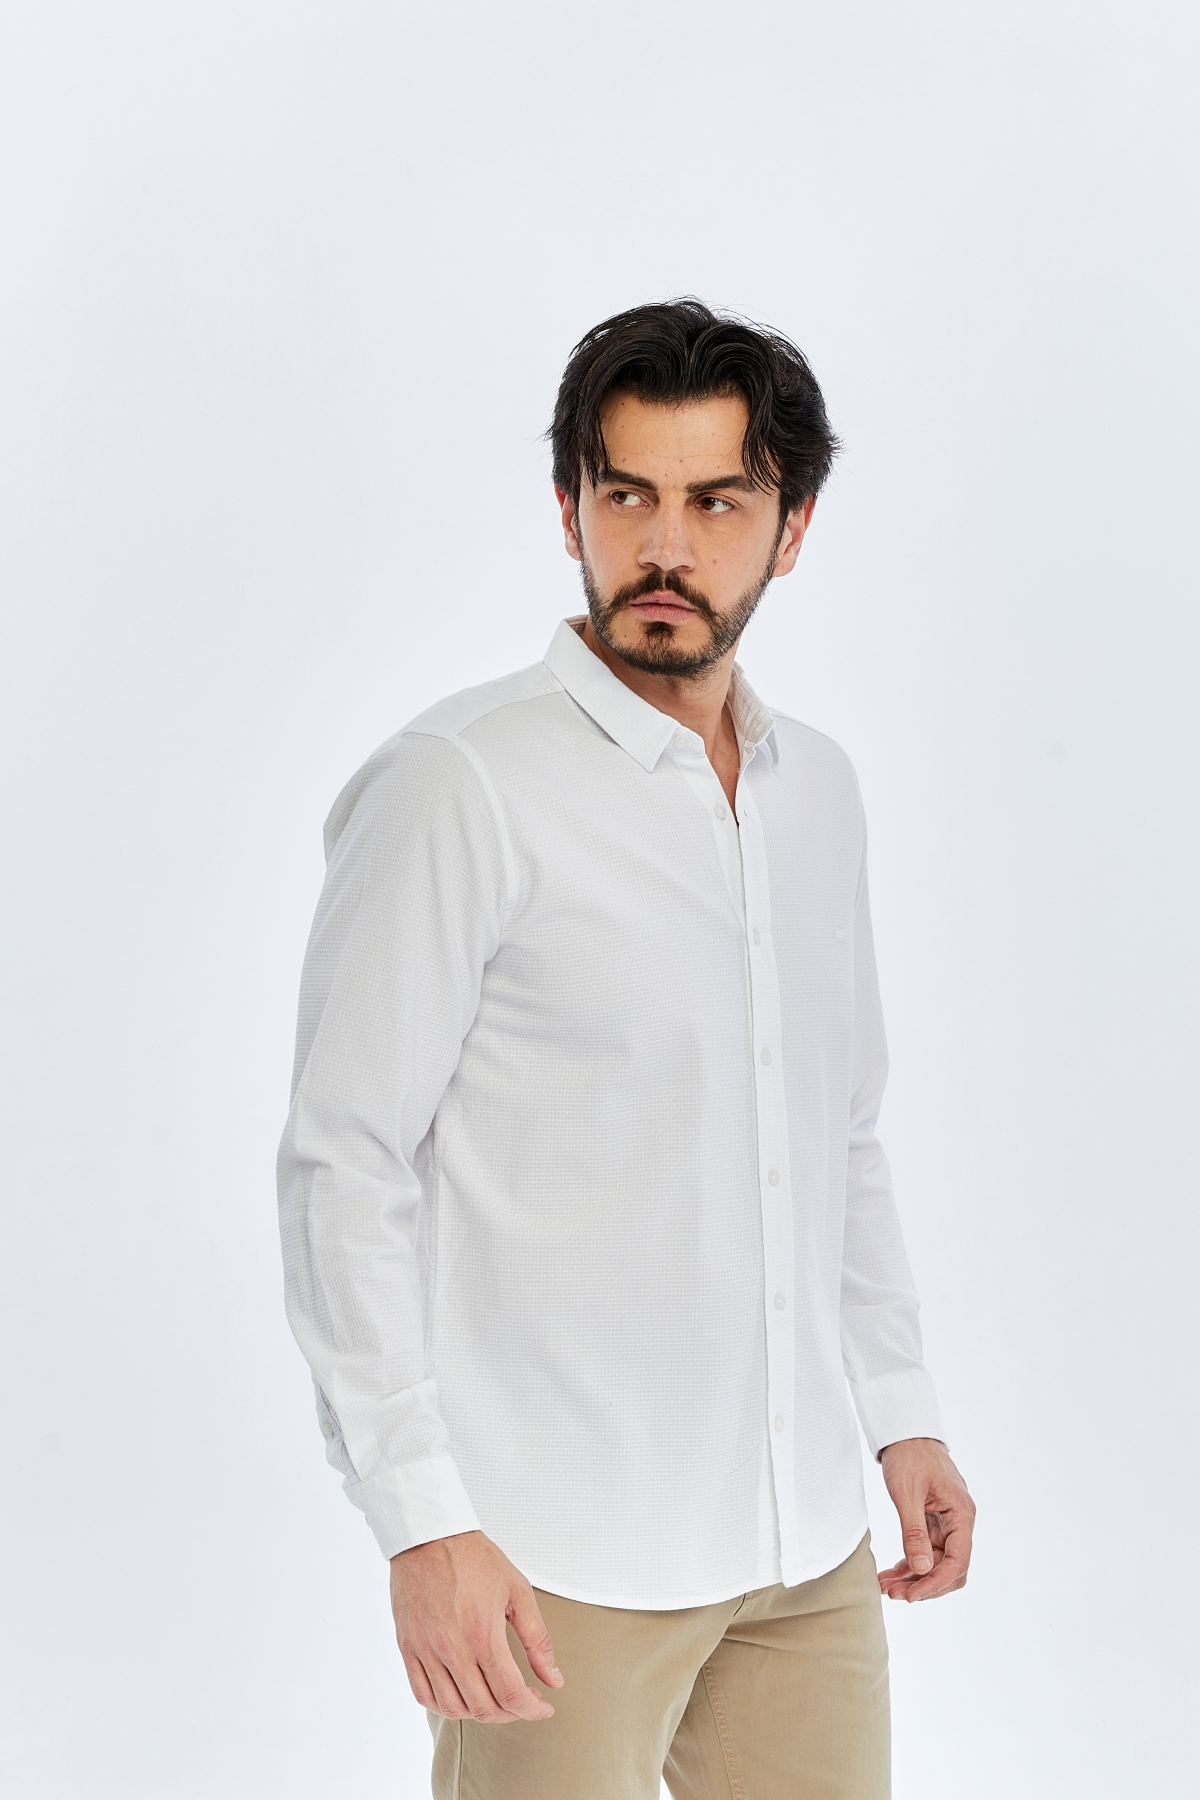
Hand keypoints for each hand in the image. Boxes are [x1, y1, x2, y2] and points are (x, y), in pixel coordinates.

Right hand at [390, 1529, 563, 1722]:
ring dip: (479, 1713)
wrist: (429, 1534)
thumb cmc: (474, 1558)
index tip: (543, 1707)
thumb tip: (554, 1679)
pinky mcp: (408, 1647)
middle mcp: (451, 1648)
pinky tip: (461, 1694)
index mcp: (482, 1633)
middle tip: (523, 1700)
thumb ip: (538, 1639)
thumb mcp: (517, 1591)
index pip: (510, 1694)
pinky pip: (423, 1695)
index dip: (532, 1710)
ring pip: (453, 1708)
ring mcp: (425, 1651)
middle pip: (483, 1708)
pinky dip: (445, 1706)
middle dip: (511, 1713)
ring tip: (495, 1697)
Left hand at [877, 1437, 974, 1602]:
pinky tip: (890, 1574)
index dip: (936, 1583)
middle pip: (948, 1568)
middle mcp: (959, 1522)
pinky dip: (909, 1564)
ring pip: (934, 1563)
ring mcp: (946, 1523)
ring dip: (912, 1578)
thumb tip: (921, 1570)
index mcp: (962, 1515)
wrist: (904, 1432)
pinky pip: (924, 1551)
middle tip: (894, 1594)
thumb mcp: (908, 1494)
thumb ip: (914, 1533)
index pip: (957, 1562)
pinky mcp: (932, 1522)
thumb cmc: (909, 1456)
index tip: (912, 1596)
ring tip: (885, 1587)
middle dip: (923, 1585)